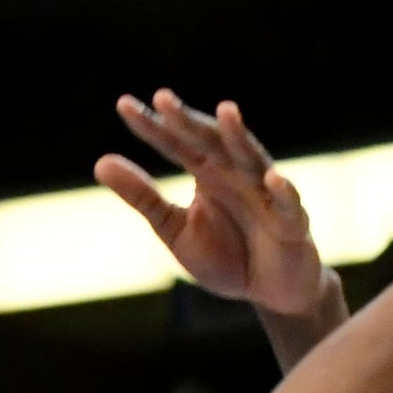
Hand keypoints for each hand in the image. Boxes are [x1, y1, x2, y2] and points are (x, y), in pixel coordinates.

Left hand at [96, 91, 331, 319]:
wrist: (271, 293)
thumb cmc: (227, 255)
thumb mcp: (175, 229)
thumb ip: (144, 197)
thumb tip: (100, 162)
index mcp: (207, 173)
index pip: (175, 143)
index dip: (152, 126)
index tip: (123, 104)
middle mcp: (235, 174)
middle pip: (210, 141)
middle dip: (189, 121)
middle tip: (163, 99)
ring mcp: (265, 195)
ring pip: (252, 159)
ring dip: (239, 137)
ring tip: (226, 112)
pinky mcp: (292, 222)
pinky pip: (288, 204)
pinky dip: (282, 191)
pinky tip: (272, 179)